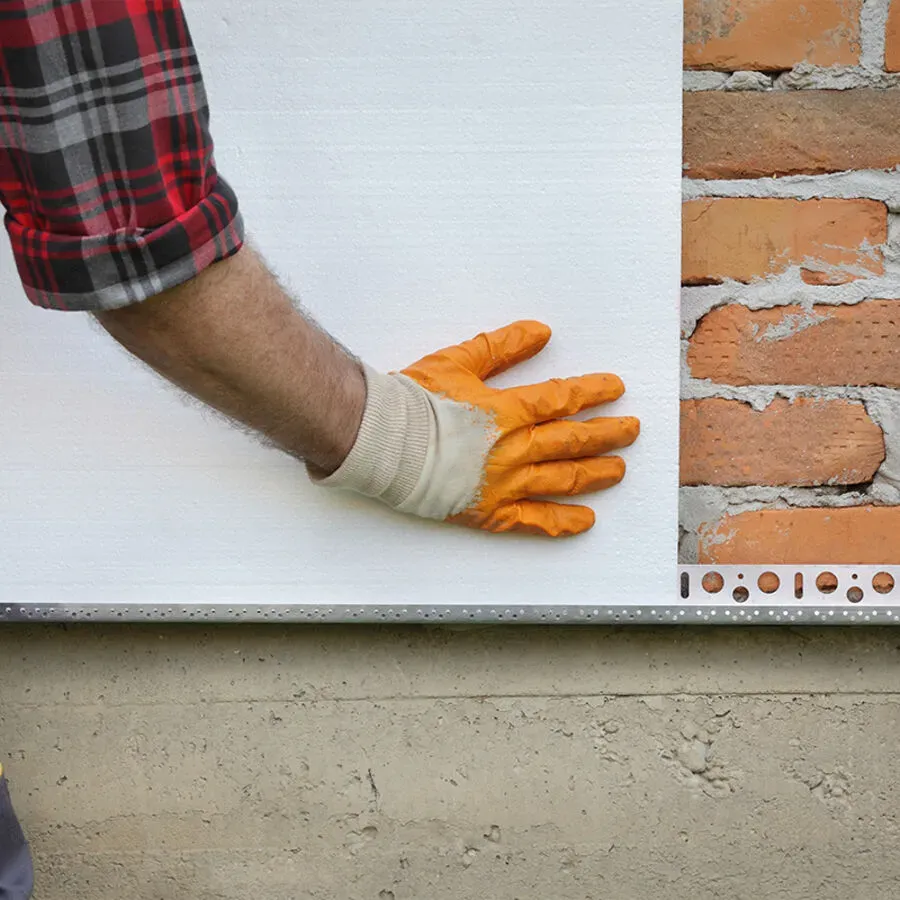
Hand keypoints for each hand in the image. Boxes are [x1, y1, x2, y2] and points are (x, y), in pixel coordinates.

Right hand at [314, 321, 638, 536]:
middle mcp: (513, 449)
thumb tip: (541, 332)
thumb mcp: (458, 361)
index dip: (593, 393)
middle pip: (573, 441)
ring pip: (562, 479)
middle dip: (608, 434)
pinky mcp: (489, 512)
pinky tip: (586, 520)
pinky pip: (533, 522)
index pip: (562, 399)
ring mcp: (504, 484)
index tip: (615, 389)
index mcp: (507, 411)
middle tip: (631, 430)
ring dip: (596, 474)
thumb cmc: (413, 401)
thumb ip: (503, 347)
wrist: (381, 441)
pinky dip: (562, 522)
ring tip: (619, 469)